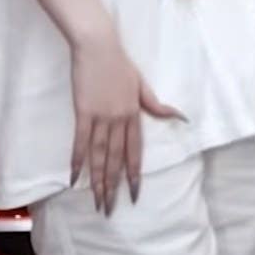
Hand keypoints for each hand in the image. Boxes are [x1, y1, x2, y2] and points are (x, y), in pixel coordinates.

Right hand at [71, 33, 183, 212]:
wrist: (98, 46)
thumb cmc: (120, 64)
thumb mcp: (142, 85)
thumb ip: (157, 106)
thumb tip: (181, 117)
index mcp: (134, 115)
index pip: (136, 152)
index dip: (134, 175)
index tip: (134, 195)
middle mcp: (119, 120)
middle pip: (117, 159)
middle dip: (113, 186)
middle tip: (110, 209)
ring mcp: (101, 117)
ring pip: (100, 155)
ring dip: (97, 180)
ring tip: (96, 200)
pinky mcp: (83, 112)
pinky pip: (80, 142)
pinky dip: (77, 161)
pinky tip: (74, 178)